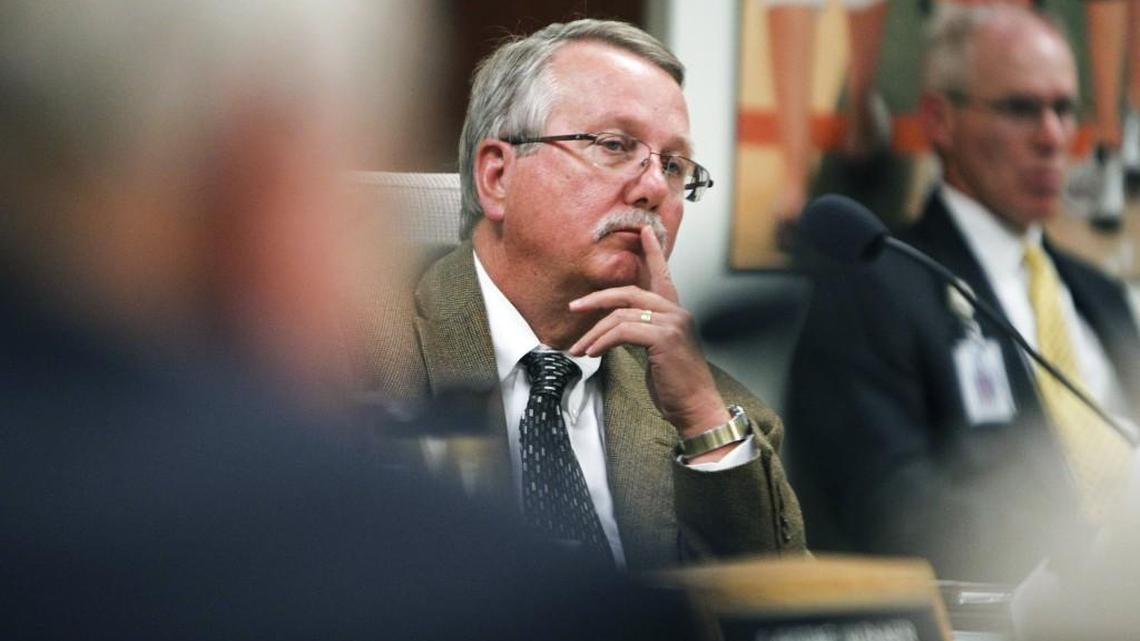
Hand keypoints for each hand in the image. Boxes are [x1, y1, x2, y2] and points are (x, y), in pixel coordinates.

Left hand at [568, 226, 729, 442]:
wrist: (695, 407)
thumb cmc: (676, 384)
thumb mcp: (658, 352)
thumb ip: (643, 332)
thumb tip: (615, 328)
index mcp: (676, 313)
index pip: (662, 275)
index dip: (653, 252)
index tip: (645, 231)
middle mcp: (677, 312)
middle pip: (630, 292)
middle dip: (597, 298)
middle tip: (574, 307)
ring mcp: (673, 323)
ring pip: (621, 315)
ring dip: (594, 333)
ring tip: (579, 349)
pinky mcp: (665, 338)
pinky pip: (623, 331)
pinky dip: (602, 341)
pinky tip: (592, 353)